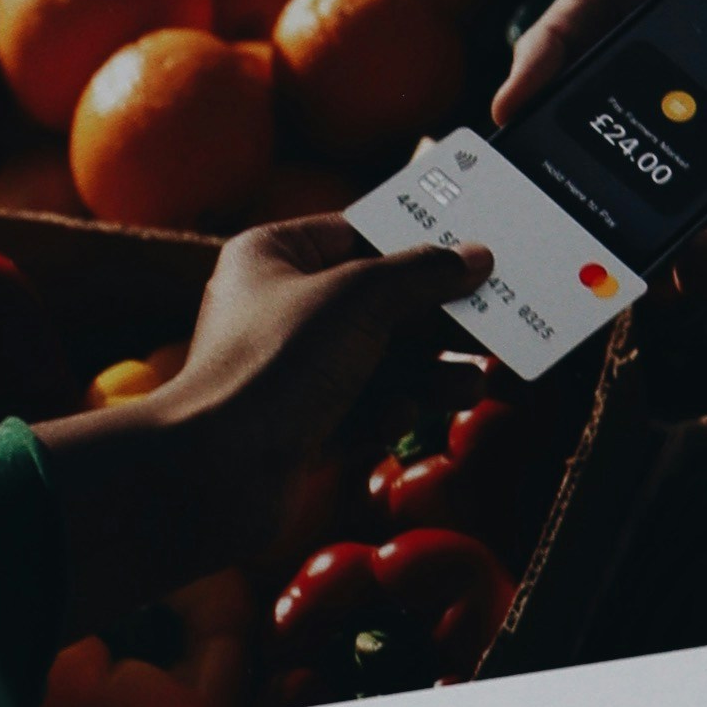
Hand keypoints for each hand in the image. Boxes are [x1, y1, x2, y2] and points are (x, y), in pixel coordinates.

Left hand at [35, 210, 463, 623]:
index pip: (356, 233)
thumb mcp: (360, 298)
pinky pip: (362, 411)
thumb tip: (474, 258)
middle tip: (491, 322)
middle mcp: (278, 309)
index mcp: (272, 256)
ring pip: (377, 363)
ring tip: (472, 381)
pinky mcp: (301, 429)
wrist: (215, 472)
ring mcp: (289, 373)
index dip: (414, 243)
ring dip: (427, 373)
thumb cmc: (273, 365)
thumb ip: (423, 274)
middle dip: (434, 318)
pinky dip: (389, 413)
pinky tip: (402, 416)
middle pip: (376, 303)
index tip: (471, 254)